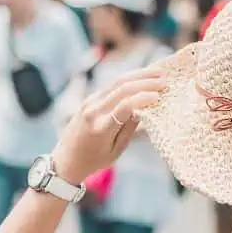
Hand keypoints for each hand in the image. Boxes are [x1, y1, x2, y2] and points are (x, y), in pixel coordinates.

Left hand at [52, 67, 165, 183]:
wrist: (66, 158)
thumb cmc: (94, 160)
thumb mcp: (116, 150)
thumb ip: (130, 129)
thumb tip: (145, 108)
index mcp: (101, 128)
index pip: (125, 106)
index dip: (143, 98)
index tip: (159, 96)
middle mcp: (93, 111)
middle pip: (121, 88)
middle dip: (145, 82)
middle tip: (165, 80)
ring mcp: (89, 102)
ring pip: (116, 82)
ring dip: (138, 75)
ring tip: (157, 72)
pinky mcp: (89, 99)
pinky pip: (111, 85)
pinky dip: (128, 79)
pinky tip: (142, 77)